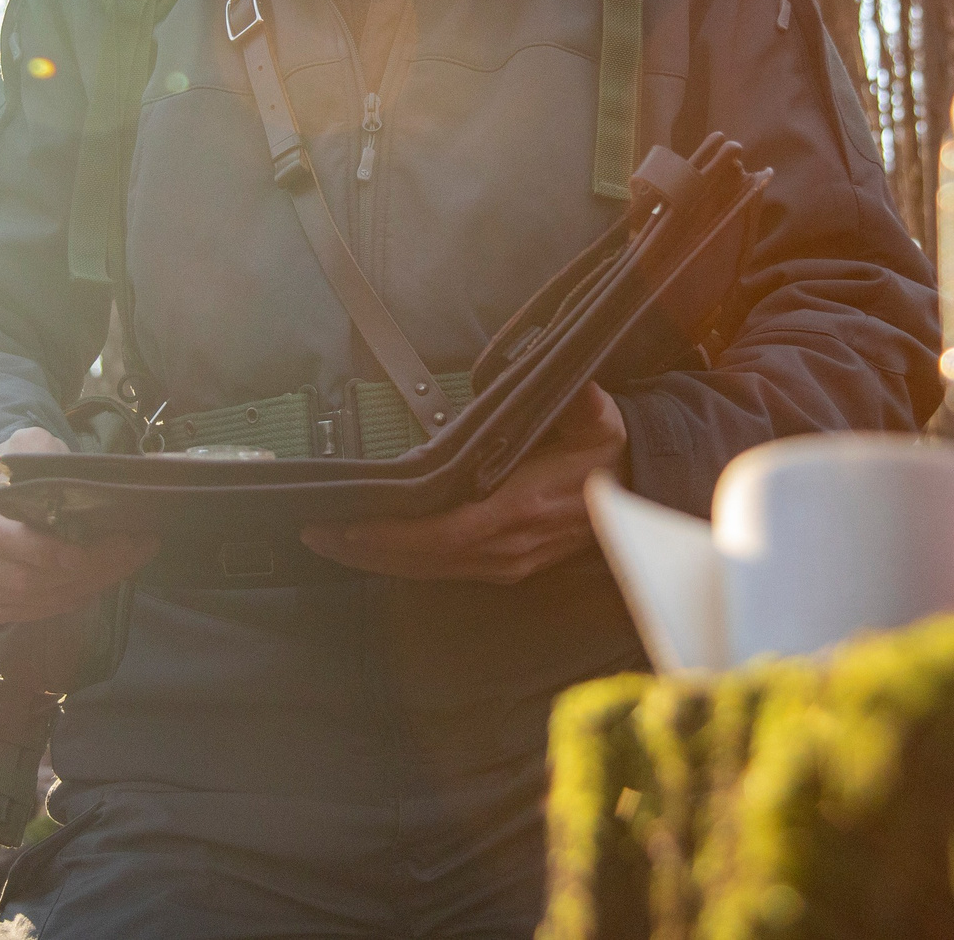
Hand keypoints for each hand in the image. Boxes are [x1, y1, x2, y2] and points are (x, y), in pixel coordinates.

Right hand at [0, 427, 157, 622]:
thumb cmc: (16, 468)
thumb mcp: (27, 443)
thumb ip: (44, 454)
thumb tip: (78, 482)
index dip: (46, 549)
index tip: (93, 546)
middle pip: (24, 576)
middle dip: (86, 567)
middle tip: (133, 547)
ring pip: (35, 598)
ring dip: (89, 584)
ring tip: (130, 558)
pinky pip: (36, 612)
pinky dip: (74, 597)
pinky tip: (104, 576)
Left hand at [299, 383, 628, 583]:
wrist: (639, 495)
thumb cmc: (608, 455)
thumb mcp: (600, 420)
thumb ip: (583, 401)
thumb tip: (575, 385)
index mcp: (519, 509)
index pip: (441, 533)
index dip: (389, 535)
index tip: (346, 524)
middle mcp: (506, 546)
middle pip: (420, 559)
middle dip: (364, 548)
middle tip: (313, 532)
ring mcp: (505, 562)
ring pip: (427, 568)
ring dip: (376, 557)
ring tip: (330, 540)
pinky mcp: (505, 567)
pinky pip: (443, 569)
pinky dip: (403, 561)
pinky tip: (375, 549)